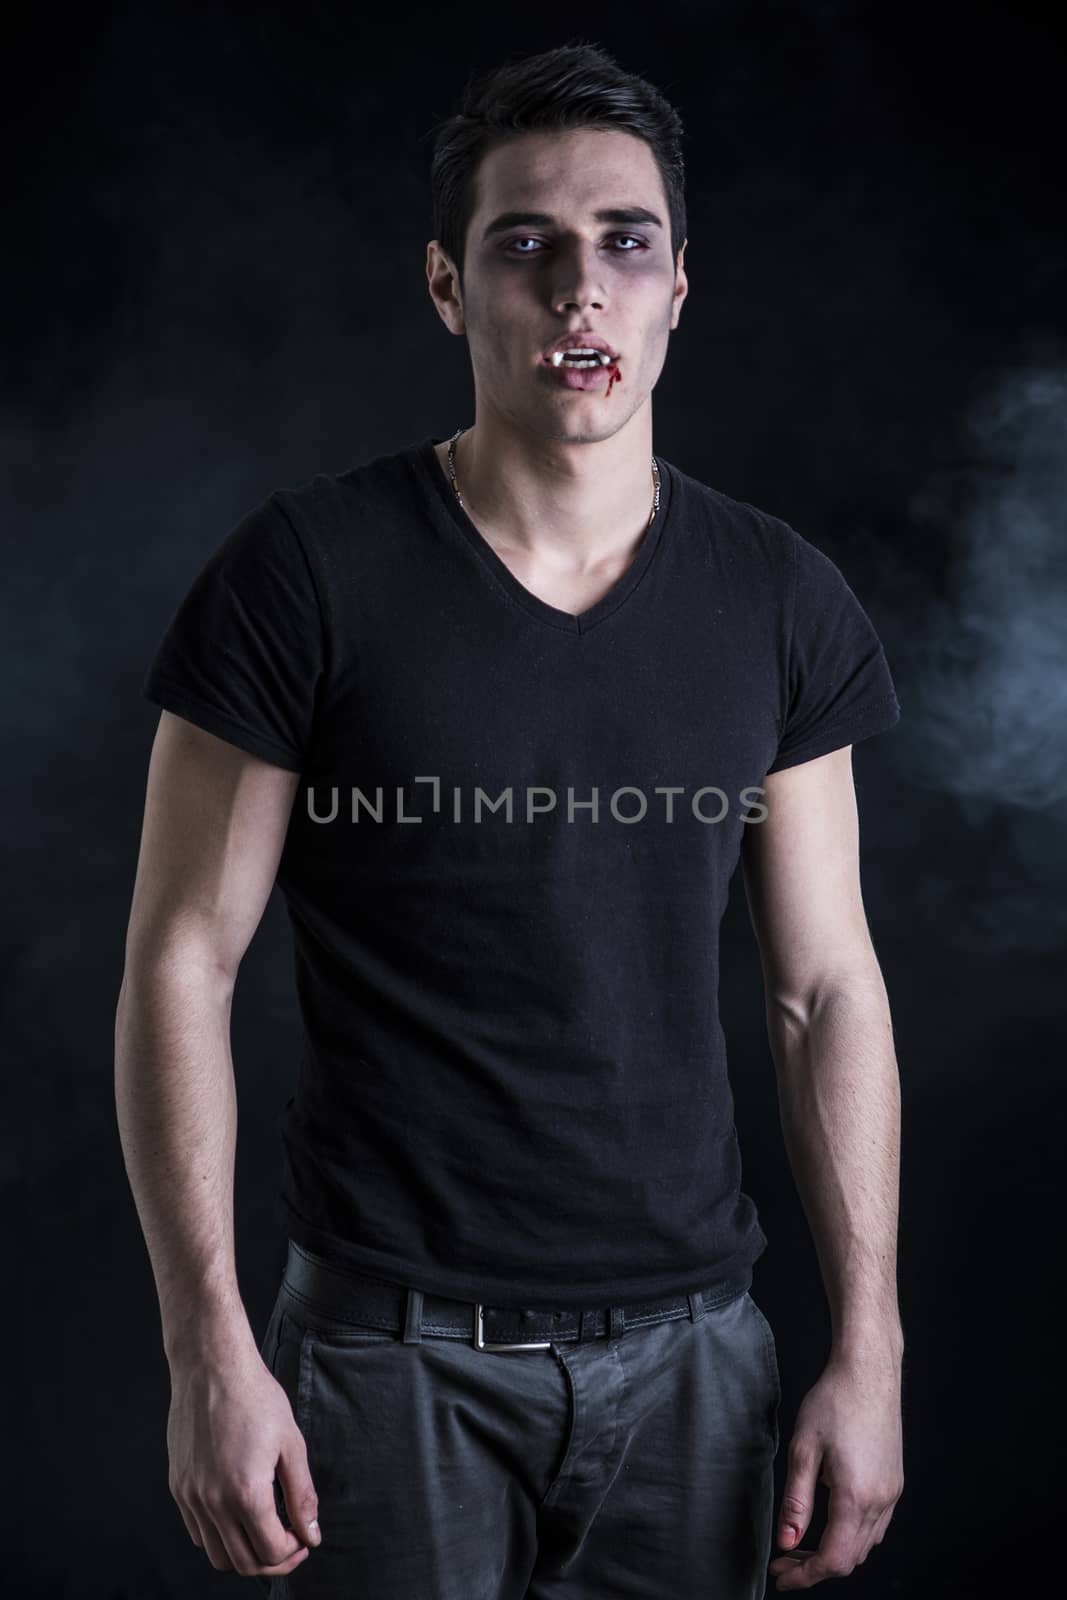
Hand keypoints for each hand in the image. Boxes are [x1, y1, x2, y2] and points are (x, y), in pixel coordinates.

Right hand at [166, 1341, 322, 1576]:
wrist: (212, 1367)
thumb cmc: (256, 1398)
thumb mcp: (291, 1444)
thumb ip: (302, 1495)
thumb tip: (311, 1533)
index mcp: (245, 1492)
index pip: (272, 1550)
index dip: (294, 1551)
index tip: (305, 1536)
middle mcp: (212, 1502)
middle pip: (244, 1563)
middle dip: (273, 1560)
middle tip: (292, 1541)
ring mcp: (191, 1497)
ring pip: (217, 1555)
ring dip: (245, 1554)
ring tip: (266, 1531)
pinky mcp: (178, 1487)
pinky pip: (198, 1532)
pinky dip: (220, 1537)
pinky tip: (239, 1515)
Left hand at [768, 1351, 903, 1589]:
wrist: (868, 1370)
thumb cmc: (834, 1401)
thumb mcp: (803, 1450)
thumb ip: (796, 1502)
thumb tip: (787, 1543)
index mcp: (857, 1496)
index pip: (834, 1559)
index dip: (805, 1575)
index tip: (781, 1576)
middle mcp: (881, 1501)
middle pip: (851, 1557)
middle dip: (815, 1565)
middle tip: (784, 1559)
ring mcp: (892, 1492)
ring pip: (865, 1543)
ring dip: (835, 1551)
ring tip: (801, 1542)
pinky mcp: (895, 1481)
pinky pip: (876, 1524)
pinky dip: (852, 1534)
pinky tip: (830, 1519)